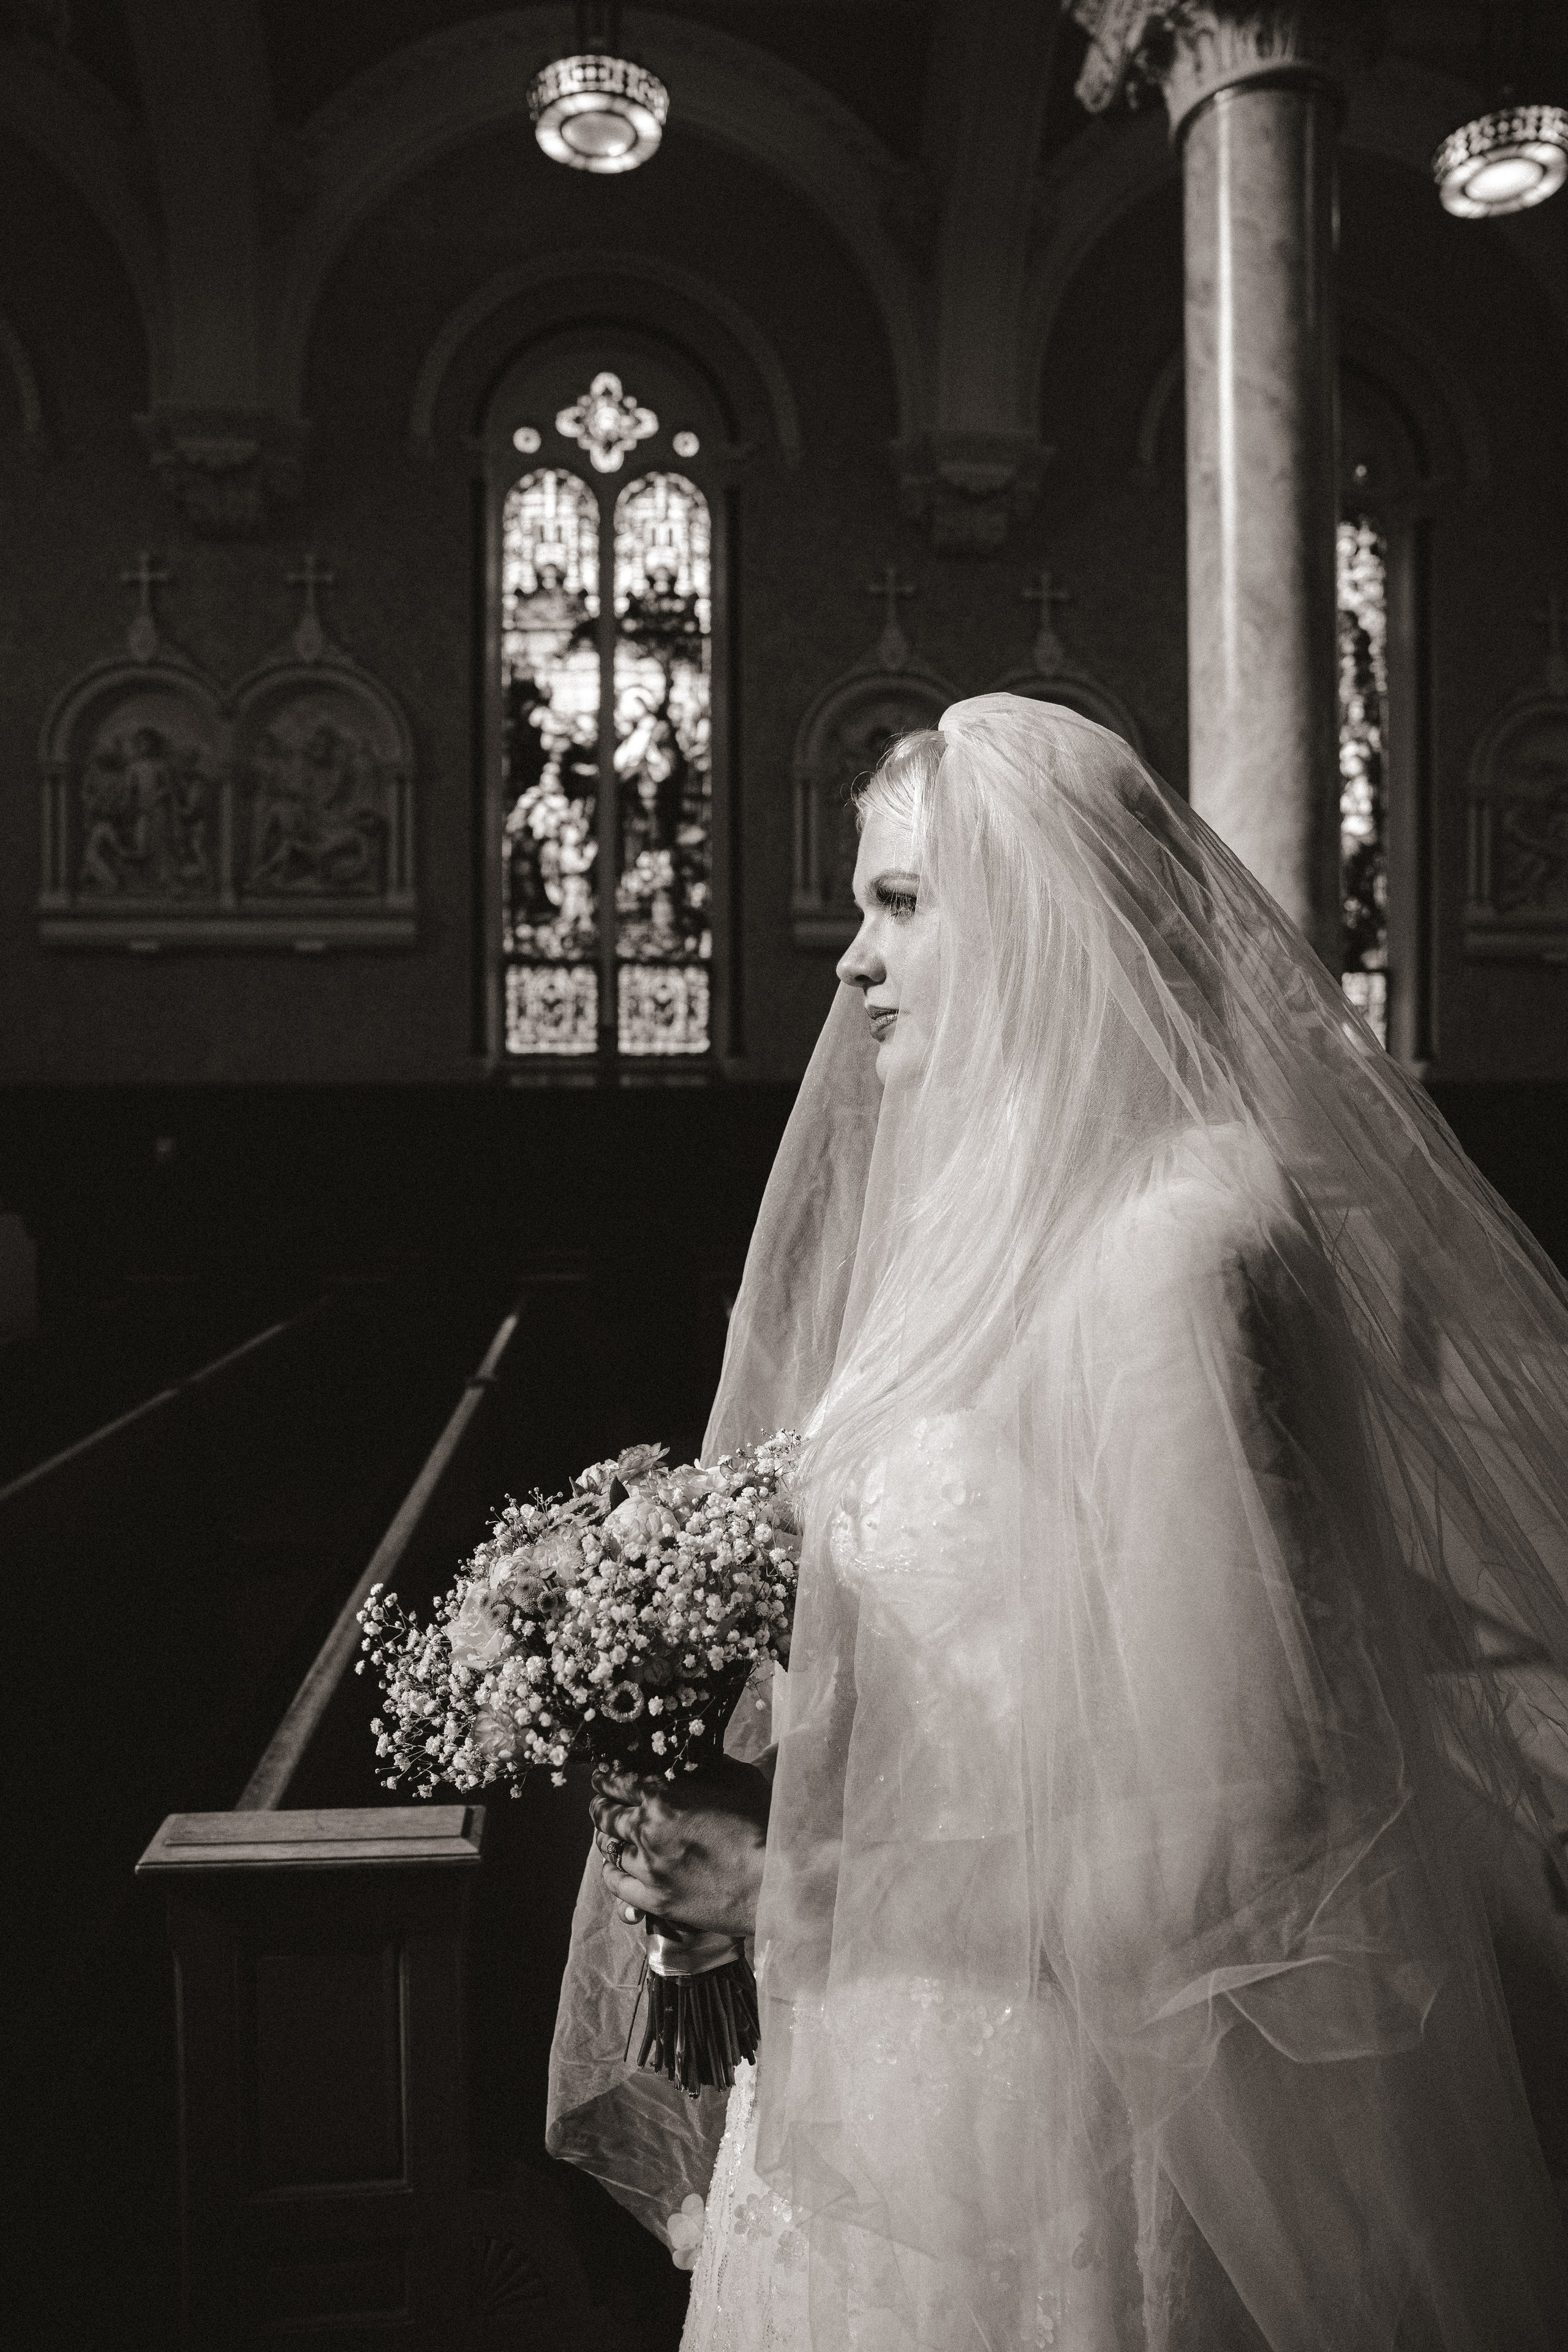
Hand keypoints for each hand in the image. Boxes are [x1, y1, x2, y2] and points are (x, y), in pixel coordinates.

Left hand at [591, 1756, 769, 1939]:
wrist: (777, 1880)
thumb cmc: (764, 1824)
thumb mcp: (739, 1780)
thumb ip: (710, 1765)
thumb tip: (694, 1757)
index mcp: (664, 1795)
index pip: (618, 1781)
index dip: (606, 1777)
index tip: (602, 1777)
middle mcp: (648, 1830)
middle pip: (606, 1814)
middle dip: (600, 1804)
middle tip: (600, 1800)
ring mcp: (649, 1868)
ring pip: (609, 1848)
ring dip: (607, 1837)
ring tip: (609, 1832)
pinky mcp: (656, 1900)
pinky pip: (617, 1884)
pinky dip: (610, 1872)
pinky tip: (612, 1865)